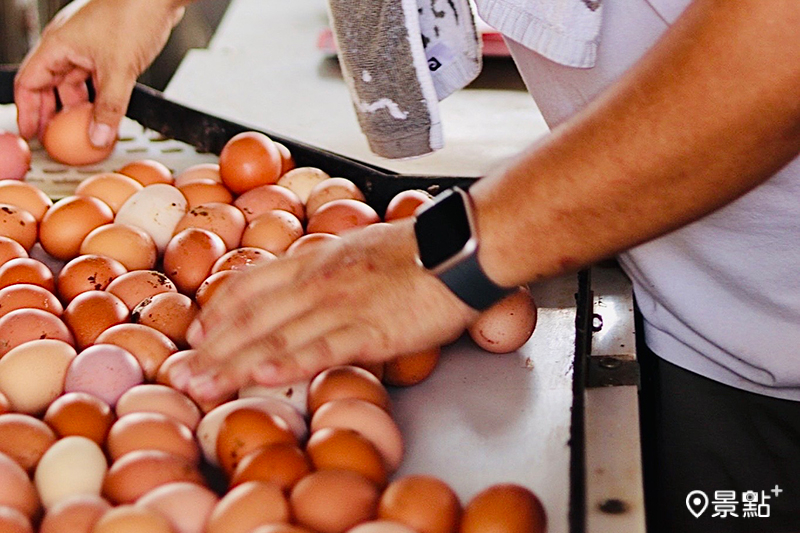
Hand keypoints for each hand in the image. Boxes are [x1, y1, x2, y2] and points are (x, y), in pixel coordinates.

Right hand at [14, 0, 186, 144]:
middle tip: (56, 139)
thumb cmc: (134, 13)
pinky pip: (94, 79)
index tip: (30, 133)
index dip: (27, 111)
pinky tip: (106, 112)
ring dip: (79, 107)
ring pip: (75, 83)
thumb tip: (98, 136)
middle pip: (49, 85)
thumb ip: (109, 107)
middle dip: (52, 114)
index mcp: (58, 45)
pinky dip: (97, 97)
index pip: (29, 82)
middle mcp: (69, 44)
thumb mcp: (119, 69)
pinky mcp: (108, 49)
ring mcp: (88, 46)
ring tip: (84, 130)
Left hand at [170, 220, 477, 400]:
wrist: (461, 247)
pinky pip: (322, 349)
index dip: (219, 310)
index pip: (253, 283)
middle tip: (181, 373)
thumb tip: (307, 287)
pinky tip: (260, 377)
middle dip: (213, 347)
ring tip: (202, 385)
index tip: (197, 332)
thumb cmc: (418, 250)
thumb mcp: (359, 248)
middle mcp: (319, 281)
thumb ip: (328, 269)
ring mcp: (342, 305)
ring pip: (278, 337)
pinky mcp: (371, 330)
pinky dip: (288, 364)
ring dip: (234, 363)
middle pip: (253, 316)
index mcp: (316, 260)